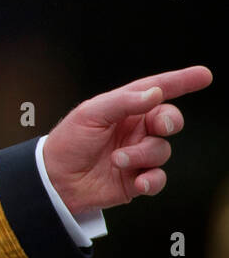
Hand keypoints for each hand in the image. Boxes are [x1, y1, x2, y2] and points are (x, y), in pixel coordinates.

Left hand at [42, 65, 211, 213]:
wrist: (54, 180)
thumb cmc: (68, 141)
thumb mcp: (89, 114)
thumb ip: (122, 102)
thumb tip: (155, 94)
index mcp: (123, 108)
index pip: (156, 90)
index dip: (180, 82)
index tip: (204, 75)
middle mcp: (134, 129)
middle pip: (168, 119)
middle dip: (169, 120)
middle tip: (158, 125)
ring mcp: (137, 154)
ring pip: (162, 150)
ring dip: (142, 155)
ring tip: (116, 160)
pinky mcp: (137, 179)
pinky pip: (159, 178)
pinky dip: (151, 180)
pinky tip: (137, 182)